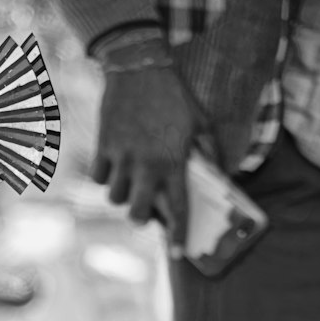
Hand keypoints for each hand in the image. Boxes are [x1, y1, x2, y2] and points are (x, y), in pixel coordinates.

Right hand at [92, 65, 198, 243]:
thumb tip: (220, 178)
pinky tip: (114, 166)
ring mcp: (121, 157)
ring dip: (123, 196)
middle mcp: (146, 165)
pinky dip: (105, 177)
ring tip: (131, 183)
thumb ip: (212, 155)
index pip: (178, 210)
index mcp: (173, 163)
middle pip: (136, 214)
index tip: (179, 254)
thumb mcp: (202, 123)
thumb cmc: (175, 96)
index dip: (179, 236)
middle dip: (141, 219)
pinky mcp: (103, 146)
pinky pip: (99, 176)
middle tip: (146, 211)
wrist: (138, 66)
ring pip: (114, 198)